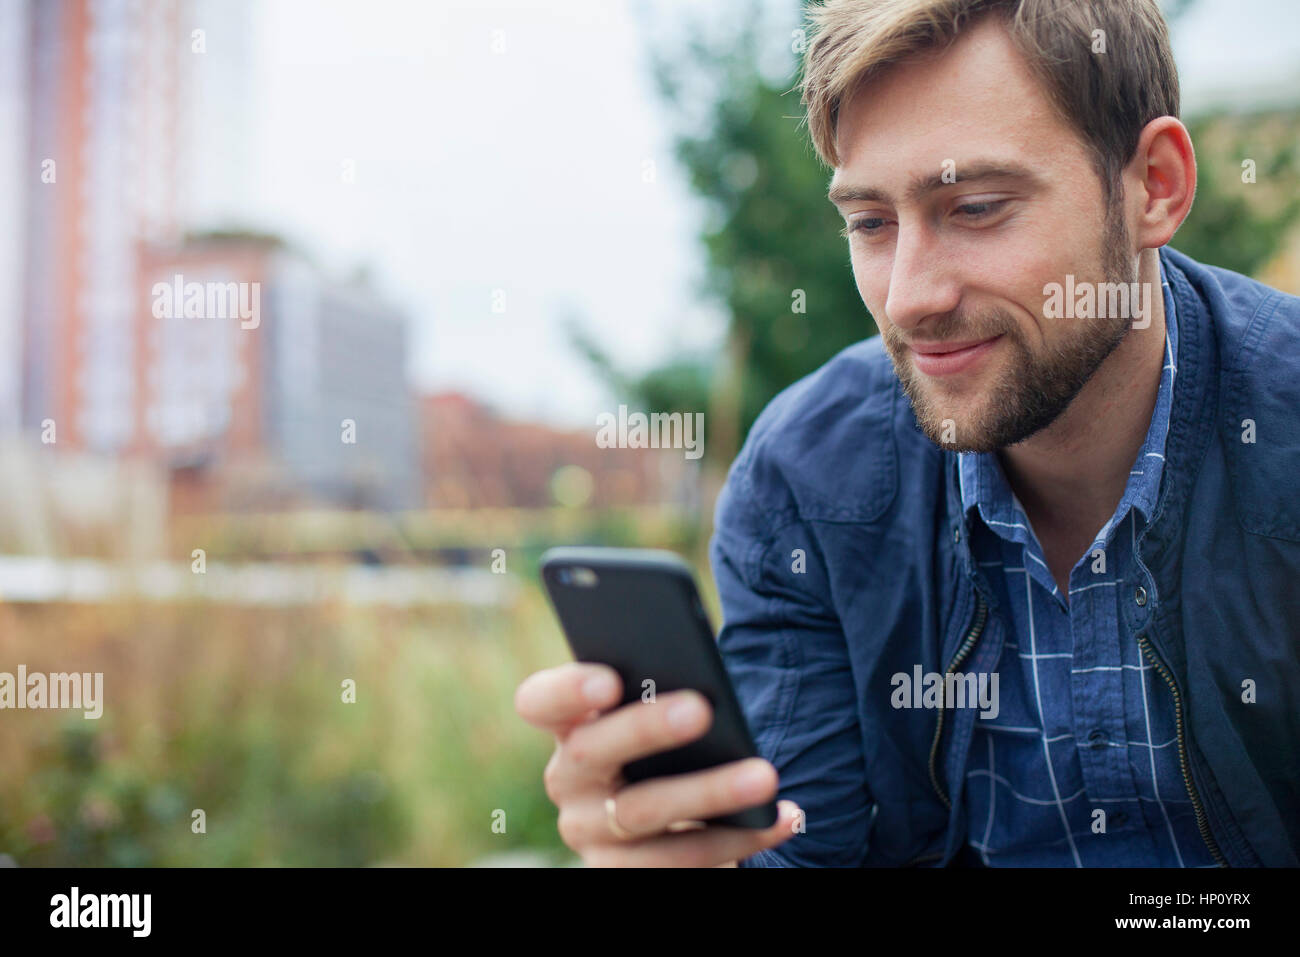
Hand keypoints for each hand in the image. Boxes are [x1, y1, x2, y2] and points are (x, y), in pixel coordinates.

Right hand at [515, 661, 802, 866]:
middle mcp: (569, 780)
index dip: (566, 690)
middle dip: (645, 729)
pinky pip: (682, 862)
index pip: (540, 702)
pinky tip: (783, 817)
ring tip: (763, 776)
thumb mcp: (658, 716)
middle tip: (700, 710)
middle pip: (592, 752)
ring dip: (708, 793)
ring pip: (642, 813)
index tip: (609, 679)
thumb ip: (660, 691)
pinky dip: (740, 838)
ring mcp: (592, 834)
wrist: (675, 828)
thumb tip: (700, 673)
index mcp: (570, 725)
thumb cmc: (672, 748)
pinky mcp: (623, 874)